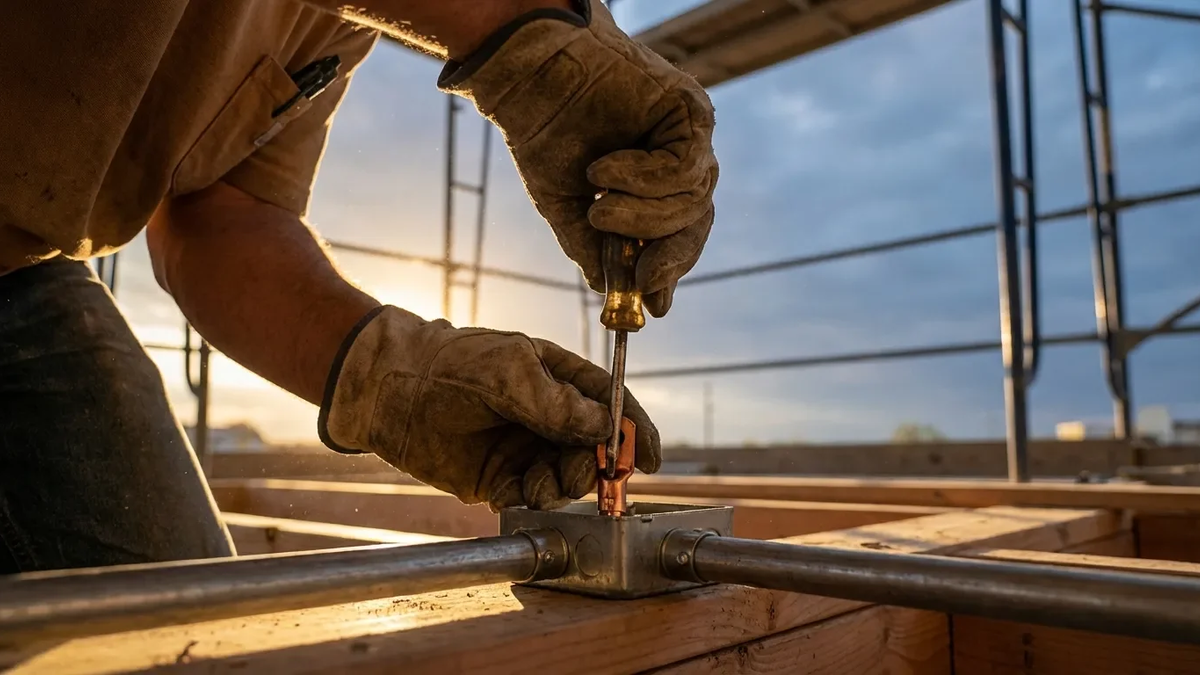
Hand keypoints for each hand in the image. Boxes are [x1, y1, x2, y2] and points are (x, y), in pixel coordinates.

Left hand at [318, 306, 660, 511]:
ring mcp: (525, 449)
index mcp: (559, 380)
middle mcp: (548, 417)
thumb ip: (556, 401)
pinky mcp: (499, 479)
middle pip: (594, 449)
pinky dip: (532, 502)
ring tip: (540, 483)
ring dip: (564, 487)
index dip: (635, 430)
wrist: (389, 389)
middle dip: (596, 465)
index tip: (651, 458)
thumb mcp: (508, 371)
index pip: (610, 404)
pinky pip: (531, 498)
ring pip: (567, 478)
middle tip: (582, 472)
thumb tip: (604, 424)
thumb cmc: (450, 363)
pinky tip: (517, 493)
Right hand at [439, 0, 717, 316]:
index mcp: (656, 185)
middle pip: (698, 223)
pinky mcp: (691, 111)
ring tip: (598, 205)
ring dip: (642, 217)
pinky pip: (685, 169)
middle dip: (670, 257)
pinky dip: (643, 180)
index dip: (671, 269)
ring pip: (694, 201)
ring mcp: (690, 135)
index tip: (654, 306)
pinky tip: (605, 170)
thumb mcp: (566, 207)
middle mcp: (681, 160)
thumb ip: (592, 247)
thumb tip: (609, 291)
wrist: (530, 80)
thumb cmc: (546, 136)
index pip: (682, 235)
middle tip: (642, 278)